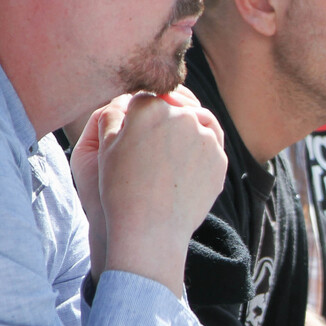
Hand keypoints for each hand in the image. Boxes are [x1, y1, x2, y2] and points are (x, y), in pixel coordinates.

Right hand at [89, 88, 226, 293]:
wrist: (151, 228)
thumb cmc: (120, 188)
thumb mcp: (105, 147)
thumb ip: (115, 114)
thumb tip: (127, 100)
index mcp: (150, 108)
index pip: (146, 98)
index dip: (140, 109)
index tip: (138, 124)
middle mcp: (182, 117)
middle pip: (177, 106)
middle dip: (168, 115)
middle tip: (158, 135)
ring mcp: (206, 137)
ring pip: (200, 122)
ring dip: (189, 128)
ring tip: (174, 148)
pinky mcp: (220, 158)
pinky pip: (212, 146)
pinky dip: (201, 150)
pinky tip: (187, 164)